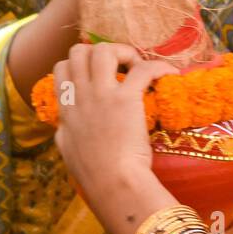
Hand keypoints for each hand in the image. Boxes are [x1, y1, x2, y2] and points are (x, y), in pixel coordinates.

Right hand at [53, 41, 174, 201]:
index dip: (81, 63)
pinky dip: (159, 66)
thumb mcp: (66, 148)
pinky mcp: (126, 98)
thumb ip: (65, 129)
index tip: (98, 74)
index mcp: (66, 108)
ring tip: (137, 66)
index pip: (63, 66)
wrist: (112, 183)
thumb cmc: (92, 174)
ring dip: (123, 52)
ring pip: (104, 49)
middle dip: (101, 51)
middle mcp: (80, 96)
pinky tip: (169, 74)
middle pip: (80, 51)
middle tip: (120, 67)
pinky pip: (143, 68)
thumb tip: (65, 123)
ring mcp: (101, 95)